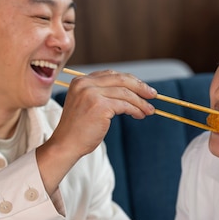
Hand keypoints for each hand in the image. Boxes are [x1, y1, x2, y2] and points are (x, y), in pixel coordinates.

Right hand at [37, 70, 156, 193]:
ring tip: (149, 110)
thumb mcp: (86, 105)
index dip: (129, 80)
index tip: (142, 87)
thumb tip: (129, 91)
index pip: (111, 74)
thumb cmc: (78, 130)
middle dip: (140, 87)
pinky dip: (135, 109)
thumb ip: (101, 94)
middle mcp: (85, 84)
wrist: (65, 145)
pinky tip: (140, 115)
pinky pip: (125, 105)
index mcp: (80, 81)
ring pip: (125, 93)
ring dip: (141, 102)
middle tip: (153, 94)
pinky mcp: (100, 106)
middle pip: (121, 79)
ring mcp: (91, 94)